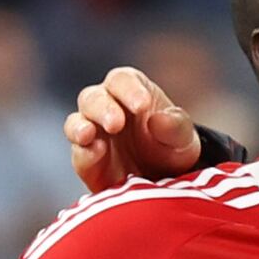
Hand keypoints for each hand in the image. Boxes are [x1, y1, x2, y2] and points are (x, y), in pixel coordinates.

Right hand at [63, 66, 203, 193]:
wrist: (166, 179)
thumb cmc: (172, 147)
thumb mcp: (183, 137)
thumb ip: (175, 126)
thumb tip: (158, 120)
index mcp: (130, 91)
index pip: (121, 80)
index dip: (129, 90)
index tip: (141, 105)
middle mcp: (105, 107)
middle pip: (93, 98)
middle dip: (103, 109)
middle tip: (116, 124)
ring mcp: (92, 135)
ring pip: (75, 122)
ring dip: (79, 127)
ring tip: (89, 135)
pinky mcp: (86, 161)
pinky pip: (78, 154)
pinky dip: (83, 153)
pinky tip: (95, 153)